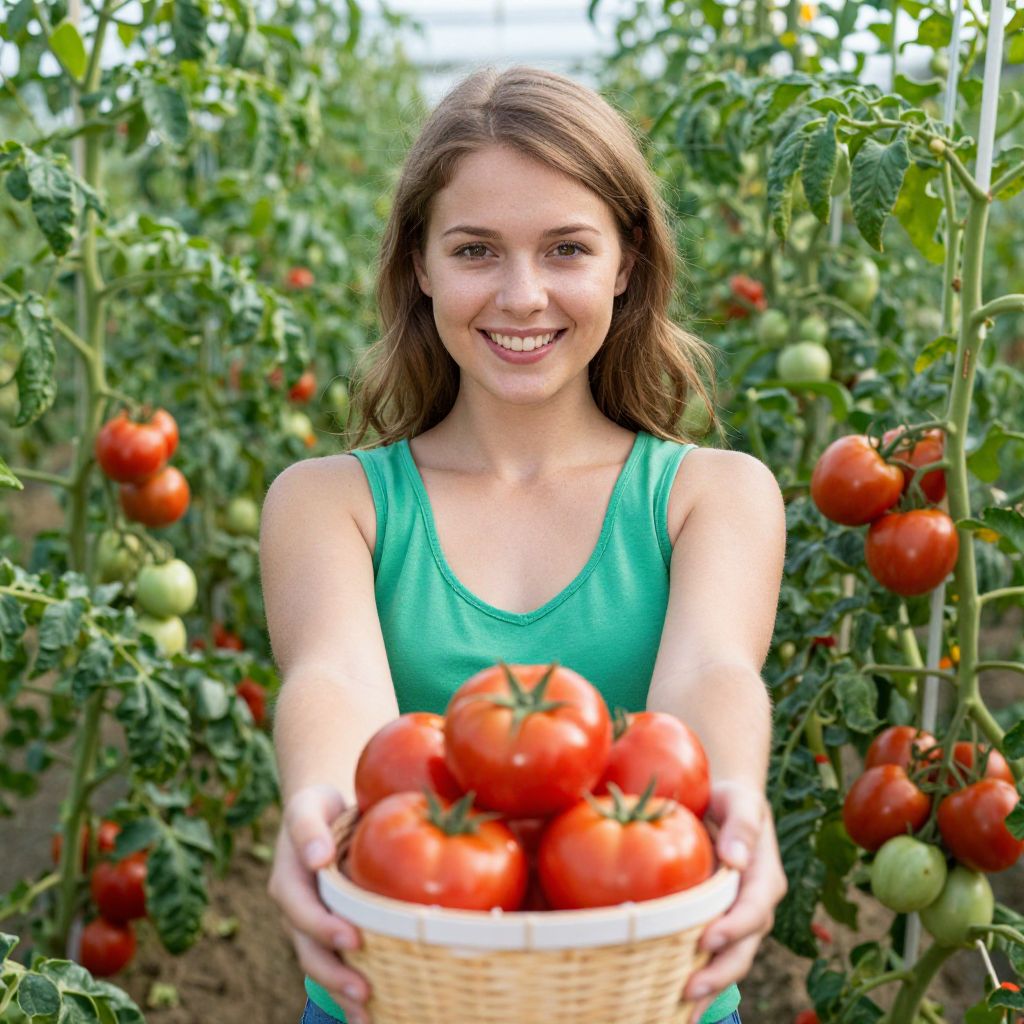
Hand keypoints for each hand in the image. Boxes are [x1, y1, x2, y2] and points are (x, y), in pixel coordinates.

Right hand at [268, 784, 372, 1023]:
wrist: (321, 814)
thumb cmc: (319, 807)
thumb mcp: (309, 805)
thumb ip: (307, 827)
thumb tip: (316, 856)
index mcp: (289, 881)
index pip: (302, 910)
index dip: (324, 927)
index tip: (353, 940)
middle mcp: (297, 910)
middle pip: (309, 950)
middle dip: (334, 975)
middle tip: (364, 992)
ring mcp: (311, 925)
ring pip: (320, 966)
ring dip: (341, 993)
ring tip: (368, 1017)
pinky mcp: (329, 931)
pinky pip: (335, 964)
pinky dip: (348, 992)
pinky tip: (374, 1013)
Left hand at [684, 780, 786, 1022]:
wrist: (722, 801)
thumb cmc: (731, 797)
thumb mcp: (741, 800)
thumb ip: (742, 826)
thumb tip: (736, 859)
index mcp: (765, 879)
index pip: (753, 910)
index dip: (733, 929)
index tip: (706, 940)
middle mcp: (754, 906)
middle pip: (743, 948)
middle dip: (719, 974)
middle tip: (689, 994)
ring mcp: (736, 918)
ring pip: (728, 960)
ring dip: (708, 988)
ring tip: (681, 1013)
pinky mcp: (716, 922)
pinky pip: (710, 954)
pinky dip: (696, 977)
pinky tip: (670, 1000)